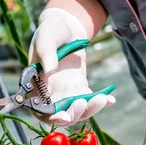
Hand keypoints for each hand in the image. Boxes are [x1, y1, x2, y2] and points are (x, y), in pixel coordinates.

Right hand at [28, 8, 115, 125]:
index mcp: (35, 87)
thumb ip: (46, 52)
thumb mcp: (46, 37)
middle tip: (82, 102)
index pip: (40, 110)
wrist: (67, 27)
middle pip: (61, 115)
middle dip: (73, 113)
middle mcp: (50, 95)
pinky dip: (100, 102)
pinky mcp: (79, 89)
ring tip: (101, 98)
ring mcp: (66, 93)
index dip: (51, 117)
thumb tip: (50, 68)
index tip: (64, 117)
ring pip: (77, 111)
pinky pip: (89, 100)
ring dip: (89, 109)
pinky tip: (110, 98)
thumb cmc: (51, 31)